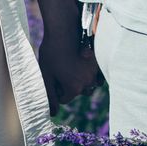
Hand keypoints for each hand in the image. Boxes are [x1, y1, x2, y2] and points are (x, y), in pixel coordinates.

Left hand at [37, 0, 101, 114]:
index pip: (64, 99)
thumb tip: (52, 114)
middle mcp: (87, 83)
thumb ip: (50, 96)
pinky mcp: (99, 63)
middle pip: (77, 93)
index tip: (53, 76)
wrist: (64, 29)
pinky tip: (81, 64)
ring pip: (88, 84)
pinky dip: (89, 73)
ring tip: (71, 68)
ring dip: (80, 80)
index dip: (56, 89)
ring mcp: (95, 73)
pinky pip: (96, 76)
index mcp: (73, 89)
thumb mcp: (47, 76)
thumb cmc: (52, 52)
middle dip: (69, 86)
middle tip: (61, 71)